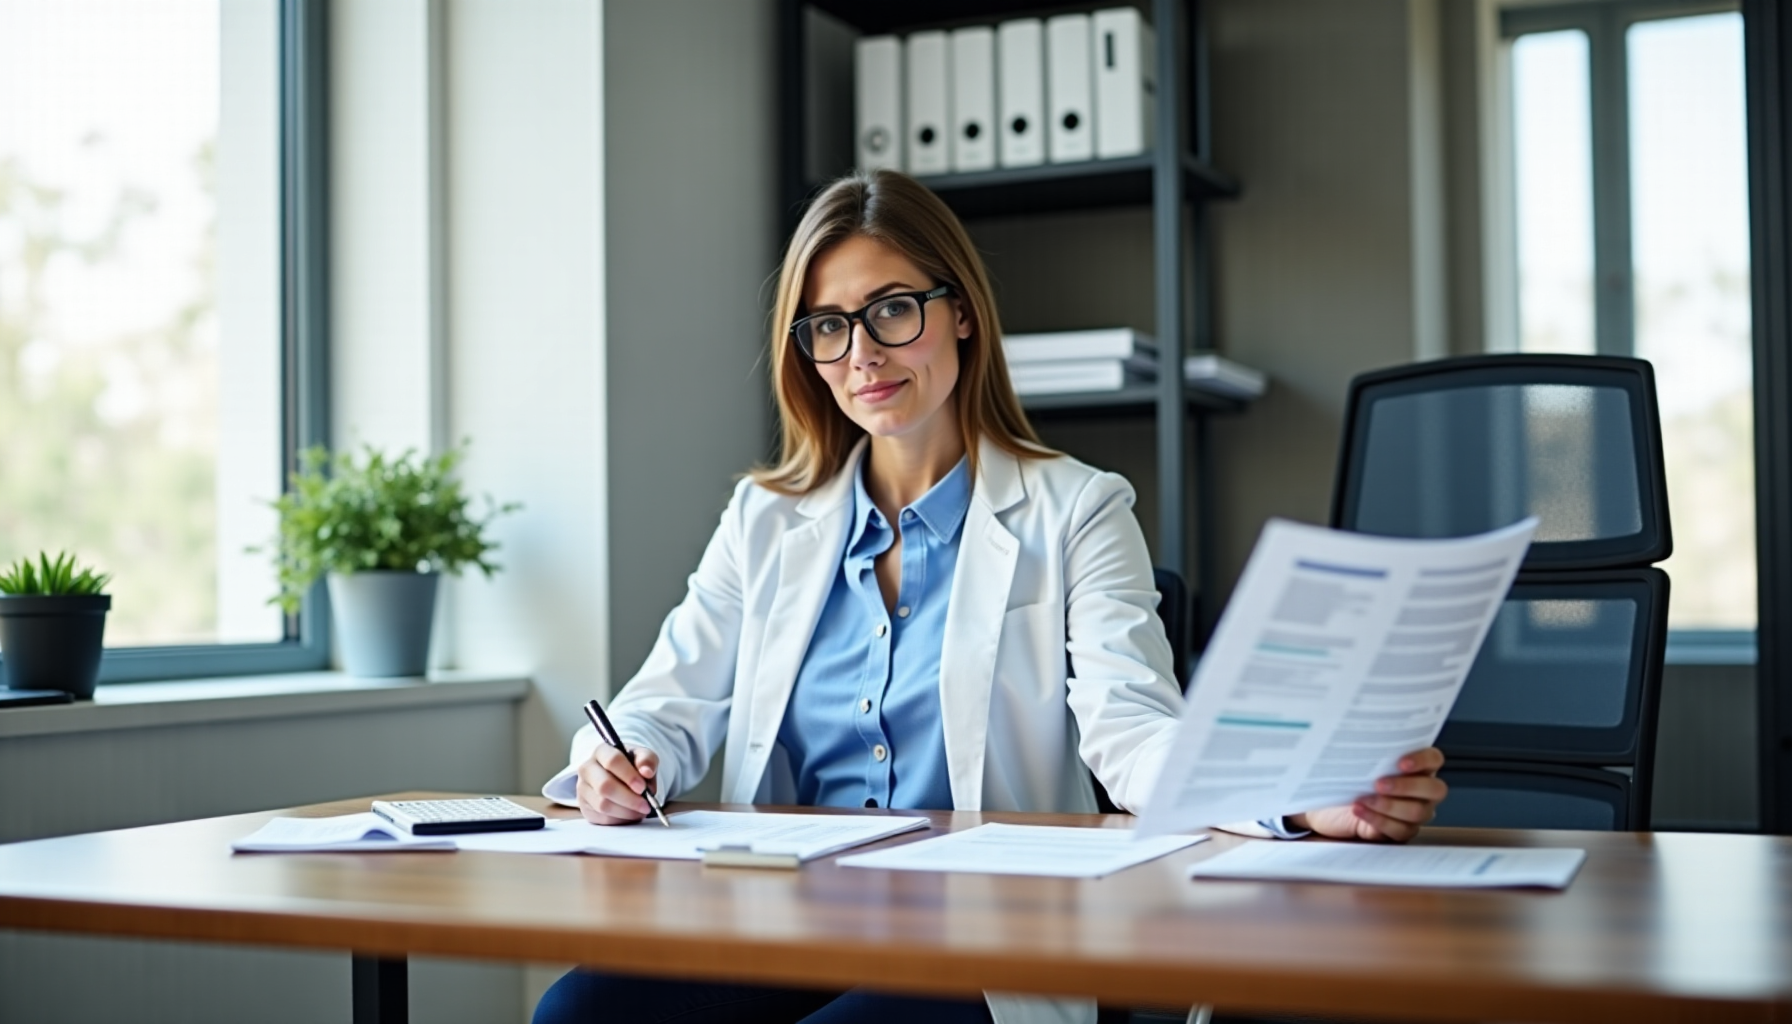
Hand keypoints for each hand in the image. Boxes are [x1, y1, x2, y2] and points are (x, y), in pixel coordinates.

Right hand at [575, 744, 661, 824]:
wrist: (620, 778)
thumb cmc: (632, 765)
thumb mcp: (643, 757)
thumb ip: (647, 760)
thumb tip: (647, 772)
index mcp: (601, 751)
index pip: (612, 761)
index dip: (629, 775)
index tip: (643, 787)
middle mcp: (587, 769)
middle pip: (605, 786)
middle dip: (629, 798)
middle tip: (646, 805)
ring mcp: (582, 789)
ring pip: (603, 805)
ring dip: (626, 811)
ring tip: (641, 810)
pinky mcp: (584, 807)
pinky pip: (602, 818)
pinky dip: (620, 819)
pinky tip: (630, 814)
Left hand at [1287, 747, 1446, 842]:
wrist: (1329, 808)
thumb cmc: (1348, 781)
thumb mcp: (1358, 763)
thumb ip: (1371, 751)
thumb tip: (1363, 735)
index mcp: (1417, 767)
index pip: (1434, 759)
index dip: (1422, 760)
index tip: (1401, 763)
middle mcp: (1422, 791)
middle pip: (1433, 789)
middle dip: (1407, 786)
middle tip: (1379, 784)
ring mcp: (1415, 813)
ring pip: (1417, 812)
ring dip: (1389, 805)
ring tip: (1363, 798)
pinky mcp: (1402, 832)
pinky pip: (1399, 829)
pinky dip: (1378, 819)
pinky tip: (1359, 810)